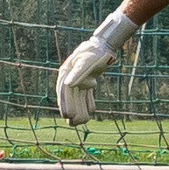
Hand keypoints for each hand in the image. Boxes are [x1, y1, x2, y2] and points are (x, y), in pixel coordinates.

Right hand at [56, 11, 135, 125]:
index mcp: (67, 72)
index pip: (64, 91)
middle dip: (72, 109)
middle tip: (74, 124)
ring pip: (79, 97)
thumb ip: (78, 73)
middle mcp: (71, 76)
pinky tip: (91, 111)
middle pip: (71, 96)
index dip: (65, 103)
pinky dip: (88, 102)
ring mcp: (80, 78)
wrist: (104, 46)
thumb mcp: (86, 62)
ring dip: (80, 108)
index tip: (67, 116)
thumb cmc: (94, 53)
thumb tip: (67, 84)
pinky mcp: (88, 79)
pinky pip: (86, 94)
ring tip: (83, 122)